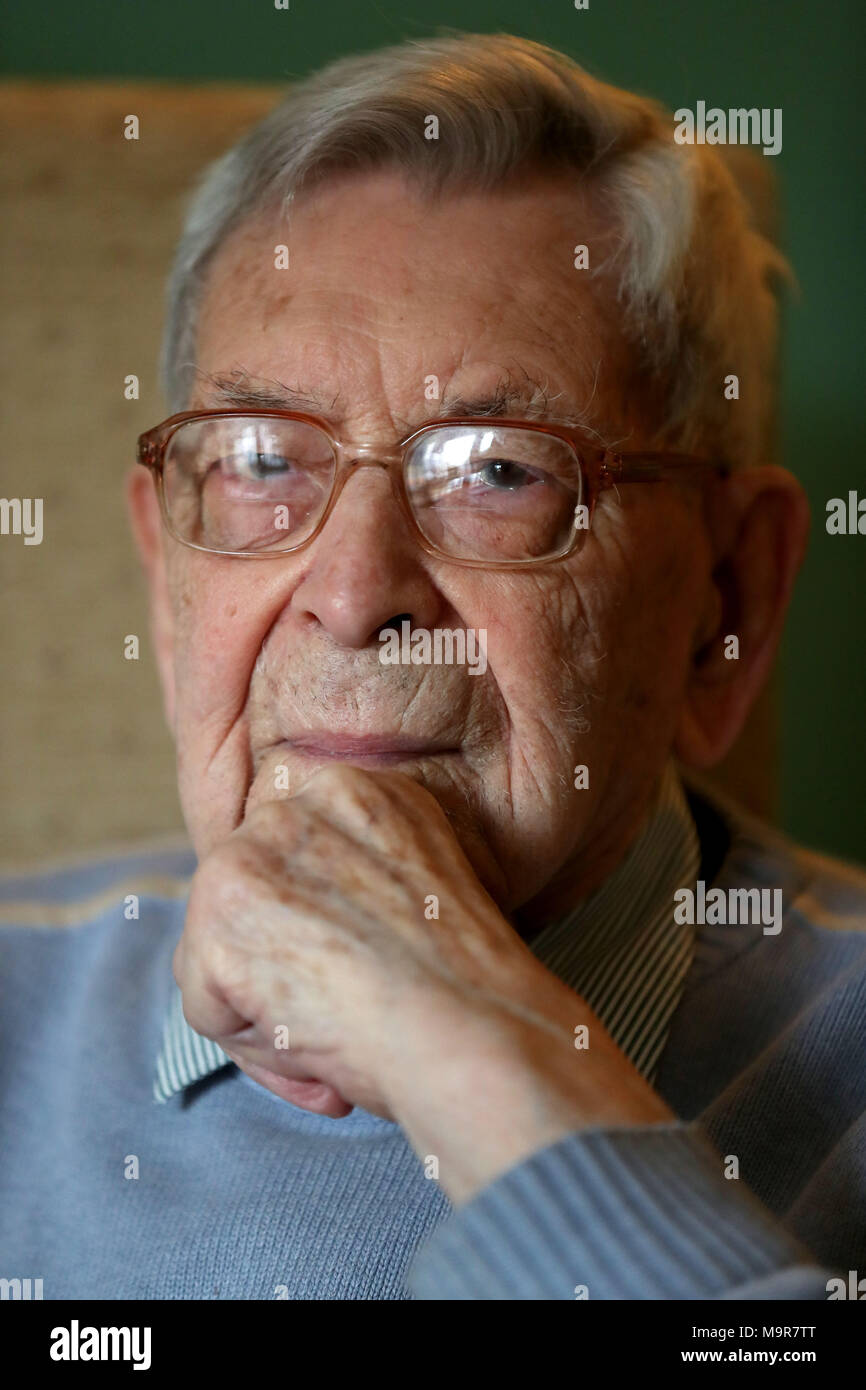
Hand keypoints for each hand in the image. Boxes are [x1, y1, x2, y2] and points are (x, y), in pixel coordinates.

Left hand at [174, 762, 542, 1117]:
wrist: (476, 1027)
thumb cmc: (465, 986)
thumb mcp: (413, 892)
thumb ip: (351, 884)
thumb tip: (294, 932)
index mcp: (351, 793)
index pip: (286, 867)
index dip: (313, 936)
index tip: (356, 975)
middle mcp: (294, 806)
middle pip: (241, 905)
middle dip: (277, 970)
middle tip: (340, 1015)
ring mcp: (250, 857)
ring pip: (215, 956)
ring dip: (264, 1012)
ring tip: (336, 1031)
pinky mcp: (221, 920)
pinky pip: (207, 1008)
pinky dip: (256, 1051)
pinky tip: (316, 1047)